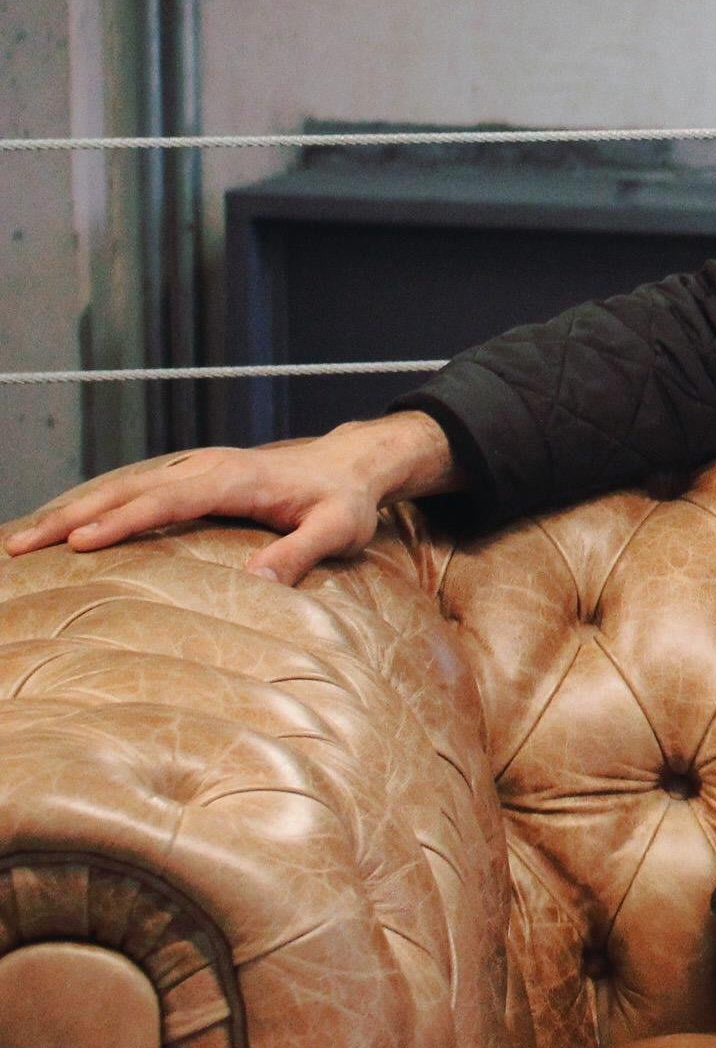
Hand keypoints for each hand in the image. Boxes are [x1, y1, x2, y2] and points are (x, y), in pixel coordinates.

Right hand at [3, 411, 457, 585]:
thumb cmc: (344, 501)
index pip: (168, 499)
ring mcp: (193, 467)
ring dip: (71, 510)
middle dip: (72, 516)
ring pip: (121, 486)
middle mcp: (205, 466)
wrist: (350, 464)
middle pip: (128, 489)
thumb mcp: (338, 529)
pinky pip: (132, 488)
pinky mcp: (188, 476)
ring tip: (22, 540)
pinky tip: (61, 527)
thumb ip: (302, 553)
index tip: (78, 542)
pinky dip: (92, 504)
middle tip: (21, 547)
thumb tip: (258, 583)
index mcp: (235, 478)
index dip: (123, 520)